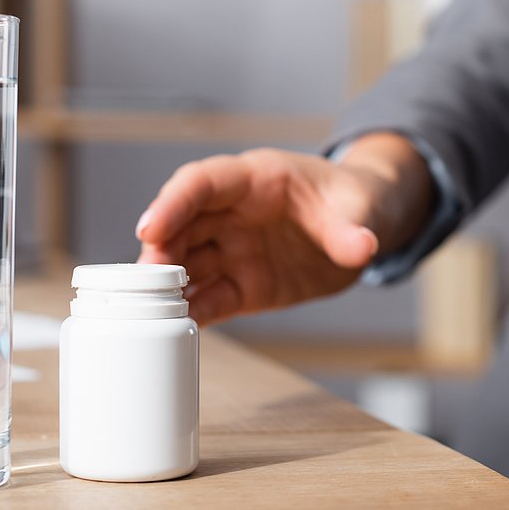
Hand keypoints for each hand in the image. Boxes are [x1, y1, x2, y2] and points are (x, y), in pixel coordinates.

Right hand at [134, 139, 430, 326]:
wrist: (363, 227)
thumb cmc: (354, 200)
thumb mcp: (361, 207)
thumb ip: (352, 228)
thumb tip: (362, 246)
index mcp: (255, 179)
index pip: (202, 183)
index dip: (172, 203)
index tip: (150, 228)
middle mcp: (233, 214)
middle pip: (181, 227)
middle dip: (159, 252)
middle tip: (145, 282)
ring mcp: (234, 250)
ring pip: (187, 266)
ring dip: (166, 288)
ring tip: (149, 312)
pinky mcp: (243, 285)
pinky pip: (210, 299)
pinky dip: (192, 314)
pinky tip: (175, 330)